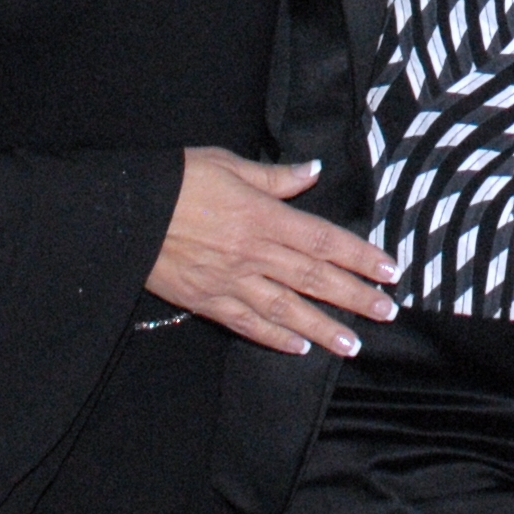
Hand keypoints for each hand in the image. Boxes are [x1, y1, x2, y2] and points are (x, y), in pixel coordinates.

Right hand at [146, 151, 398, 357]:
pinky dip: (275, 338)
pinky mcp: (207, 301)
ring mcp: (231, 281)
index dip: (359, 256)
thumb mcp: (229, 164)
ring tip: (353, 344)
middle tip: (387, 312)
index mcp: (264, 217)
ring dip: (323, 328)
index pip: (324, 240)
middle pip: (314, 278)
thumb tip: (312, 170)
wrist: (124, 213)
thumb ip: (274, 176)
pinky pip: (248, 323)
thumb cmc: (178, 180)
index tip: (389, 270)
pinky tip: (298, 349)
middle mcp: (254, 253)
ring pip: (287, 309)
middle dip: (354, 297)